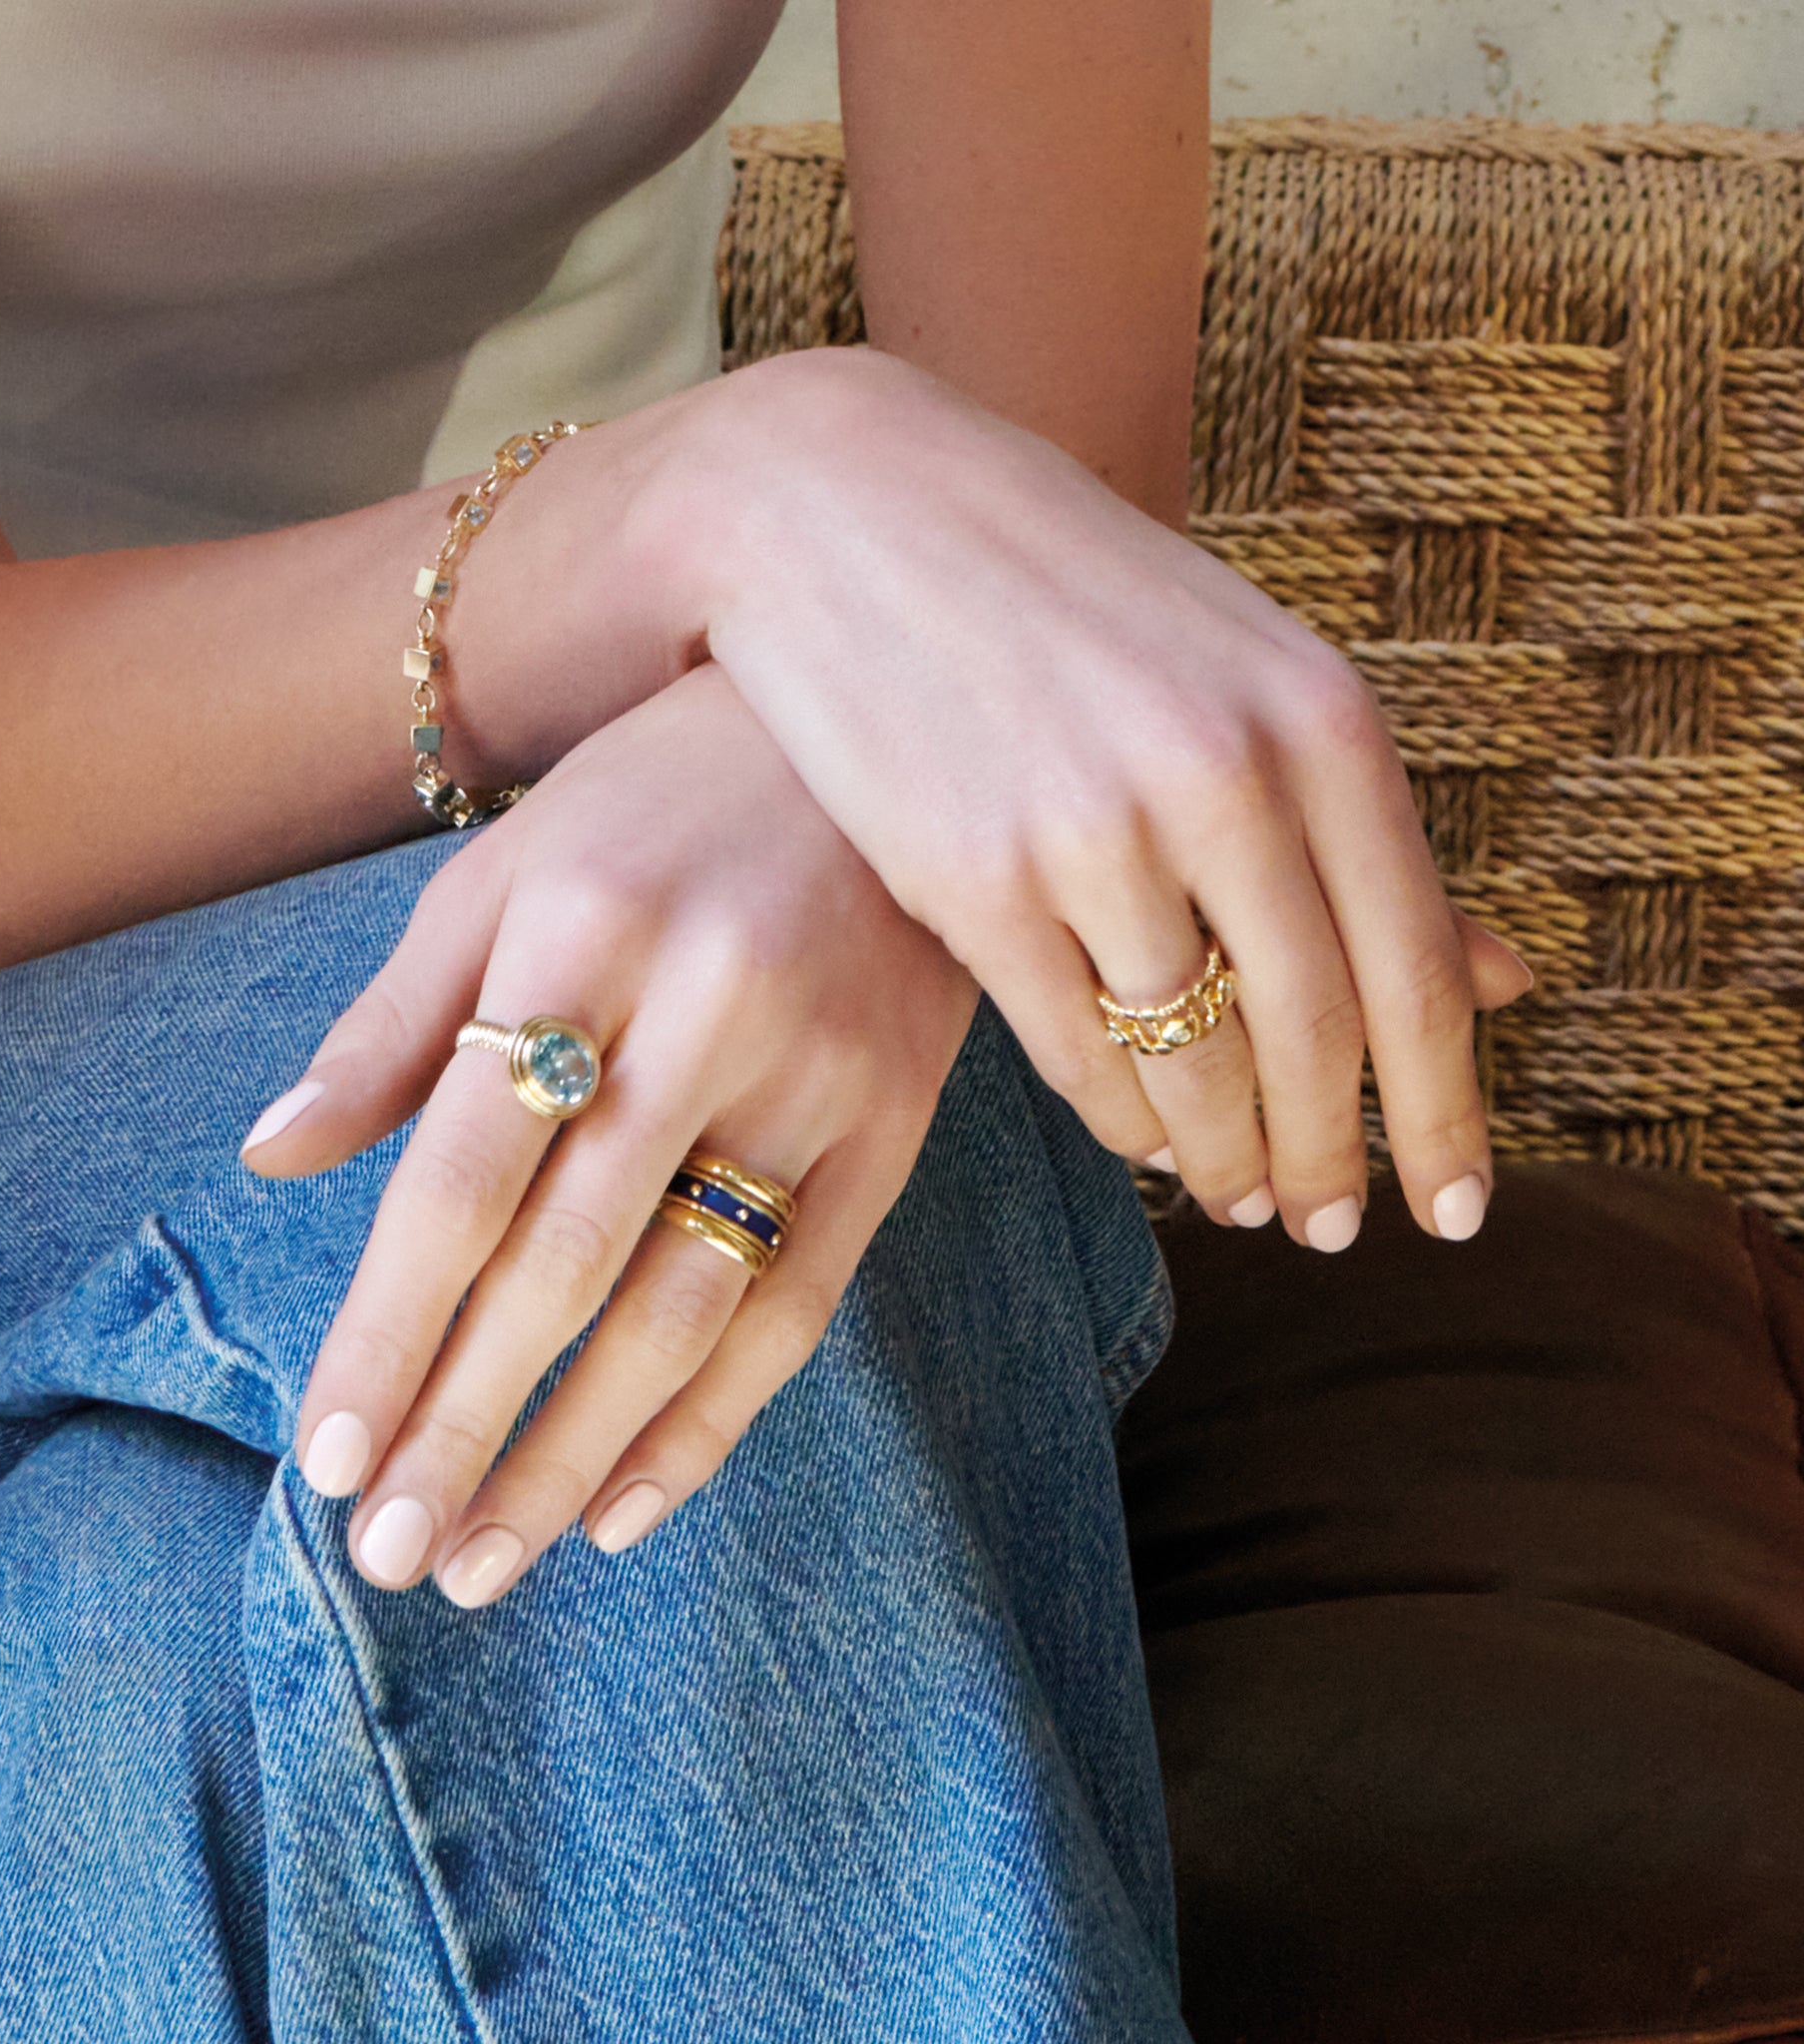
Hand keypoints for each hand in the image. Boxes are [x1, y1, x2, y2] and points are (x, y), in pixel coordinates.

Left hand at [241, 666, 976, 1604]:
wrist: (870, 733)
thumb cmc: (652, 803)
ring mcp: (815, 1075)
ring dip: (577, 1453)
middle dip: (468, 1425)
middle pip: (567, 1265)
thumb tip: (272, 1159)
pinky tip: (629, 1506)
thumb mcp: (503, 872)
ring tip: (487, 1561)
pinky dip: (715, 1419)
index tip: (327, 1458)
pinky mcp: (897, 1125)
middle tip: (393, 1556)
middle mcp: (702, 1012)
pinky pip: (803, 1303)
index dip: (392, 1327)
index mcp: (576, 938)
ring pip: (686, 1307)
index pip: (463, 1177)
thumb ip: (394, 1021)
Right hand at [672, 346, 1532, 1250]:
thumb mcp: (1244, 672)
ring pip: (1191, 1057)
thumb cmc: (1066, 598)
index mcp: (1318, 716)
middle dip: (1331, 1155)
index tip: (1454, 1208)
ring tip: (1239, 1198)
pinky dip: (1120, 1116)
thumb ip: (1362, 826)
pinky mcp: (971, 876)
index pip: (1415, 966)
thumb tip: (1505, 979)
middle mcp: (1220, 773)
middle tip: (1331, 1225)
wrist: (849, 515)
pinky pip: (1074, 1047)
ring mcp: (1090, 828)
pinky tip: (1139, 1140)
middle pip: (1312, 1032)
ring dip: (1223, 1154)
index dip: (1443, 1110)